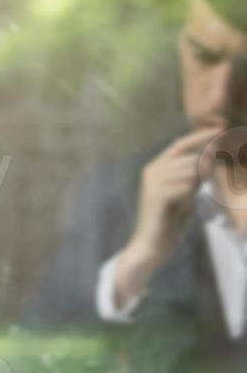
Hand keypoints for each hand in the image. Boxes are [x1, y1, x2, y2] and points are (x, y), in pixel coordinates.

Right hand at [113, 128, 220, 306]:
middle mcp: (151, 171)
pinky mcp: (156, 197)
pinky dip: (189, 195)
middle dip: (204, 168)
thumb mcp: (185, 192)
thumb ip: (194, 174)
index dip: (201, 136)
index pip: (180, 144)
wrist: (152, 243)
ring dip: (196, 185)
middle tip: (205, 184)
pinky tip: (182, 205)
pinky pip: (185, 187)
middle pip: (189, 158)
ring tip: (187, 199)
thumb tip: (211, 156)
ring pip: (189, 172)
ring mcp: (152, 183)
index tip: (221, 129)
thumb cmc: (169, 219)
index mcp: (156, 167)